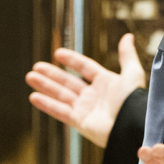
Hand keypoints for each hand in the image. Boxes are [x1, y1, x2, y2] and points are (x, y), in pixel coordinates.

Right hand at [26, 33, 145, 147]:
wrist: (132, 127)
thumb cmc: (134, 101)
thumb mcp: (132, 74)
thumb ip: (127, 55)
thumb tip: (127, 36)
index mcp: (106, 83)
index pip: (85, 68)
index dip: (72, 60)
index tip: (58, 53)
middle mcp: (94, 96)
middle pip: (69, 82)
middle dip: (52, 74)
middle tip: (36, 66)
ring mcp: (86, 109)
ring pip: (61, 95)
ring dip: (45, 86)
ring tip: (29, 77)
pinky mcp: (80, 122)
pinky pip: (60, 111)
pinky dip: (47, 104)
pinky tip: (33, 97)